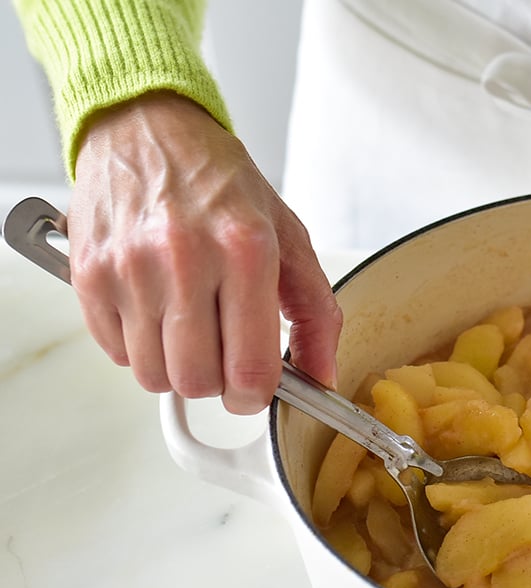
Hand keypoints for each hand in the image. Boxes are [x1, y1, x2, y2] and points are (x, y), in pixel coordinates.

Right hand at [69, 91, 341, 413]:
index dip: (255, 396)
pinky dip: (138, 346)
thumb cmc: (220, 182)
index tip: (257, 390)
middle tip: (223, 354)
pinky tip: (155, 310)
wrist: (146, 127)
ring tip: (189, 327)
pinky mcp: (88, 273)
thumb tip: (322, 376)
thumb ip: (315, 312)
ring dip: (175, 367)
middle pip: (196, 381)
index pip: (249, 369)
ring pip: (152, 375)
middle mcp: (184, 258)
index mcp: (245, 250)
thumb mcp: (288, 236)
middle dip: (216, 382)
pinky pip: (115, 352)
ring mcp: (130, 267)